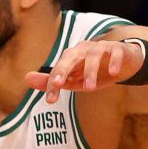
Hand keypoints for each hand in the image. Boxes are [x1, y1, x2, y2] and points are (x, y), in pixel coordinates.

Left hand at [26, 39, 142, 102]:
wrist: (121, 63)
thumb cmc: (92, 73)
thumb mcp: (72, 80)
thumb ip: (51, 81)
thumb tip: (26, 78)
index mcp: (70, 58)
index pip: (58, 70)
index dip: (53, 84)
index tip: (50, 100)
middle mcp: (83, 50)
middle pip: (71, 57)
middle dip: (64, 69)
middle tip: (60, 84)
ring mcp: (101, 47)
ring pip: (94, 56)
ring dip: (91, 71)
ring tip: (90, 88)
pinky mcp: (118, 48)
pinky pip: (116, 52)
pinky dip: (114, 62)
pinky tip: (113, 73)